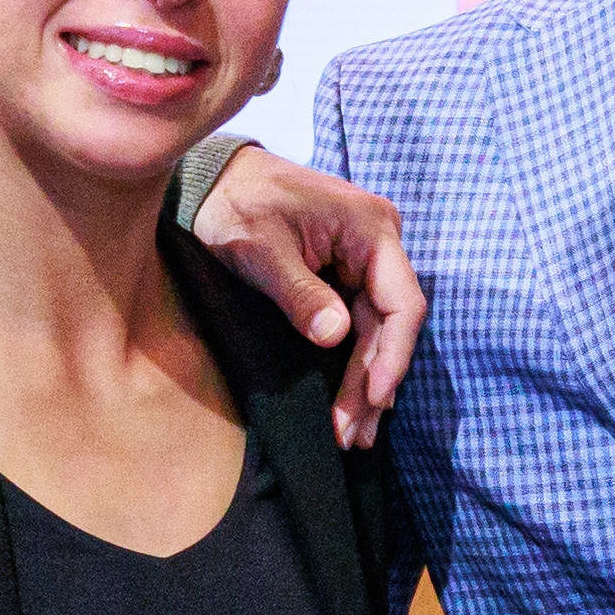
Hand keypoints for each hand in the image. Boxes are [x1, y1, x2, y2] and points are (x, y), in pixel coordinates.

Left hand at [188, 147, 425, 446]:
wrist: (212, 179)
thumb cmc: (235, 203)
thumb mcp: (260, 248)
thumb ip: (299, 292)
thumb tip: (335, 336)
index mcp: (372, 229)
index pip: (402, 304)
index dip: (392, 357)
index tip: (374, 399)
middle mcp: (379, 245)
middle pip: (389, 327)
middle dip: (371, 383)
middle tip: (352, 435)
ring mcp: (364, 261)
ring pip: (375, 333)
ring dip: (364, 383)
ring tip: (354, 434)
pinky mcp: (345, 276)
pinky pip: (359, 326)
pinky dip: (353, 364)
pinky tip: (352, 402)